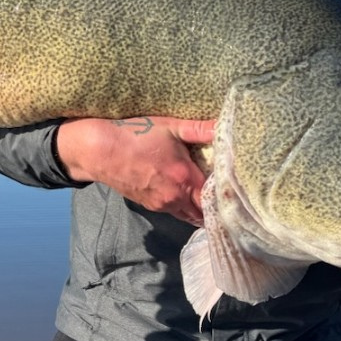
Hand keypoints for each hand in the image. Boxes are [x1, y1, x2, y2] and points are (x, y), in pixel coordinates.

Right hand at [54, 116, 214, 225]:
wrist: (101, 151)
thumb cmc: (136, 135)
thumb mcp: (170, 127)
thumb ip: (200, 129)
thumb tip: (225, 125)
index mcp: (184, 179)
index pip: (215, 198)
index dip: (227, 196)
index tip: (238, 192)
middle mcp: (175, 198)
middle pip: (204, 214)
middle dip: (216, 209)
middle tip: (229, 200)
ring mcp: (161, 205)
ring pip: (190, 215)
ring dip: (200, 209)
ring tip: (211, 199)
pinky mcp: (150, 206)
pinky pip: (175, 211)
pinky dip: (185, 207)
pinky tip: (188, 194)